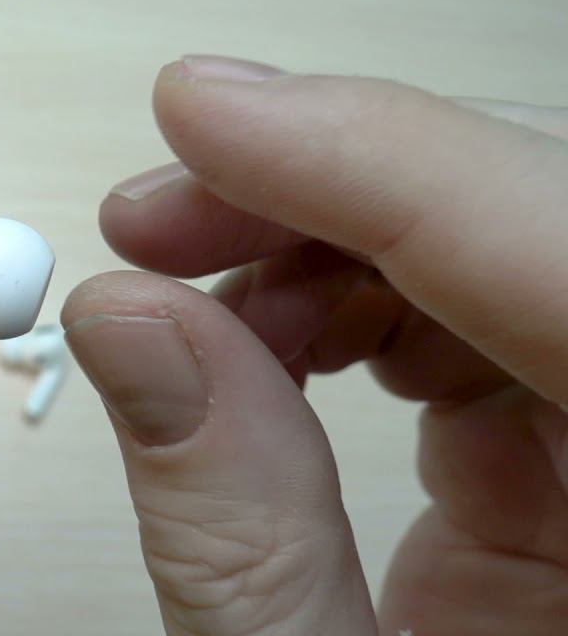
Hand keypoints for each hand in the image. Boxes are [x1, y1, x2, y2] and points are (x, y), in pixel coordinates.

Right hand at [63, 55, 567, 634]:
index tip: (209, 118)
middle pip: (531, 228)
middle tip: (152, 220)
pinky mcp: (560, 468)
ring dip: (322, 248)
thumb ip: (235, 534)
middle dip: (333, 192)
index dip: (391, 167)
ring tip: (184, 306)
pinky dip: (339, 311)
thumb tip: (128, 324)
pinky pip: (466, 326)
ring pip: (494, 253)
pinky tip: (253, 345)